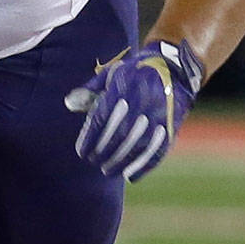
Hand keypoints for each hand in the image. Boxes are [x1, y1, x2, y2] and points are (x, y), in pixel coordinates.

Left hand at [64, 39, 203, 181]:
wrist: (175, 66)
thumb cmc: (135, 72)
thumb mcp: (112, 73)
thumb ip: (90, 89)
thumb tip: (69, 103)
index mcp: (122, 89)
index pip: (101, 118)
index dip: (90, 138)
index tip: (81, 153)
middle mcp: (140, 102)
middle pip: (119, 134)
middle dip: (104, 151)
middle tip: (94, 161)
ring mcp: (158, 115)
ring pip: (137, 145)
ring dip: (120, 161)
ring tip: (108, 170)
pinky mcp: (171, 125)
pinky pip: (158, 150)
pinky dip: (144, 166)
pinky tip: (130, 177)